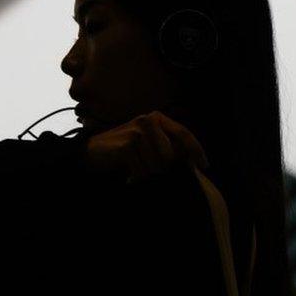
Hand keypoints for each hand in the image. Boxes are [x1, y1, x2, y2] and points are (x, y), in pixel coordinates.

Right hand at [83, 110, 209, 183]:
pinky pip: (143, 169)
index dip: (197, 151)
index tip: (204, 166)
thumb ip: (168, 146)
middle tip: (149, 173)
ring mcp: (137, 131)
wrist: (91, 152)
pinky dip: (137, 177)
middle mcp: (148, 120)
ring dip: (148, 174)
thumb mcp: (148, 144)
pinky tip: (129, 177)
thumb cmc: (123, 150)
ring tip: (136, 172)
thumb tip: (193, 161)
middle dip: (163, 169)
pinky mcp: (127, 144)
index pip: (184, 134)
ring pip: (158, 164)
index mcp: (157, 118)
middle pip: (172, 154)